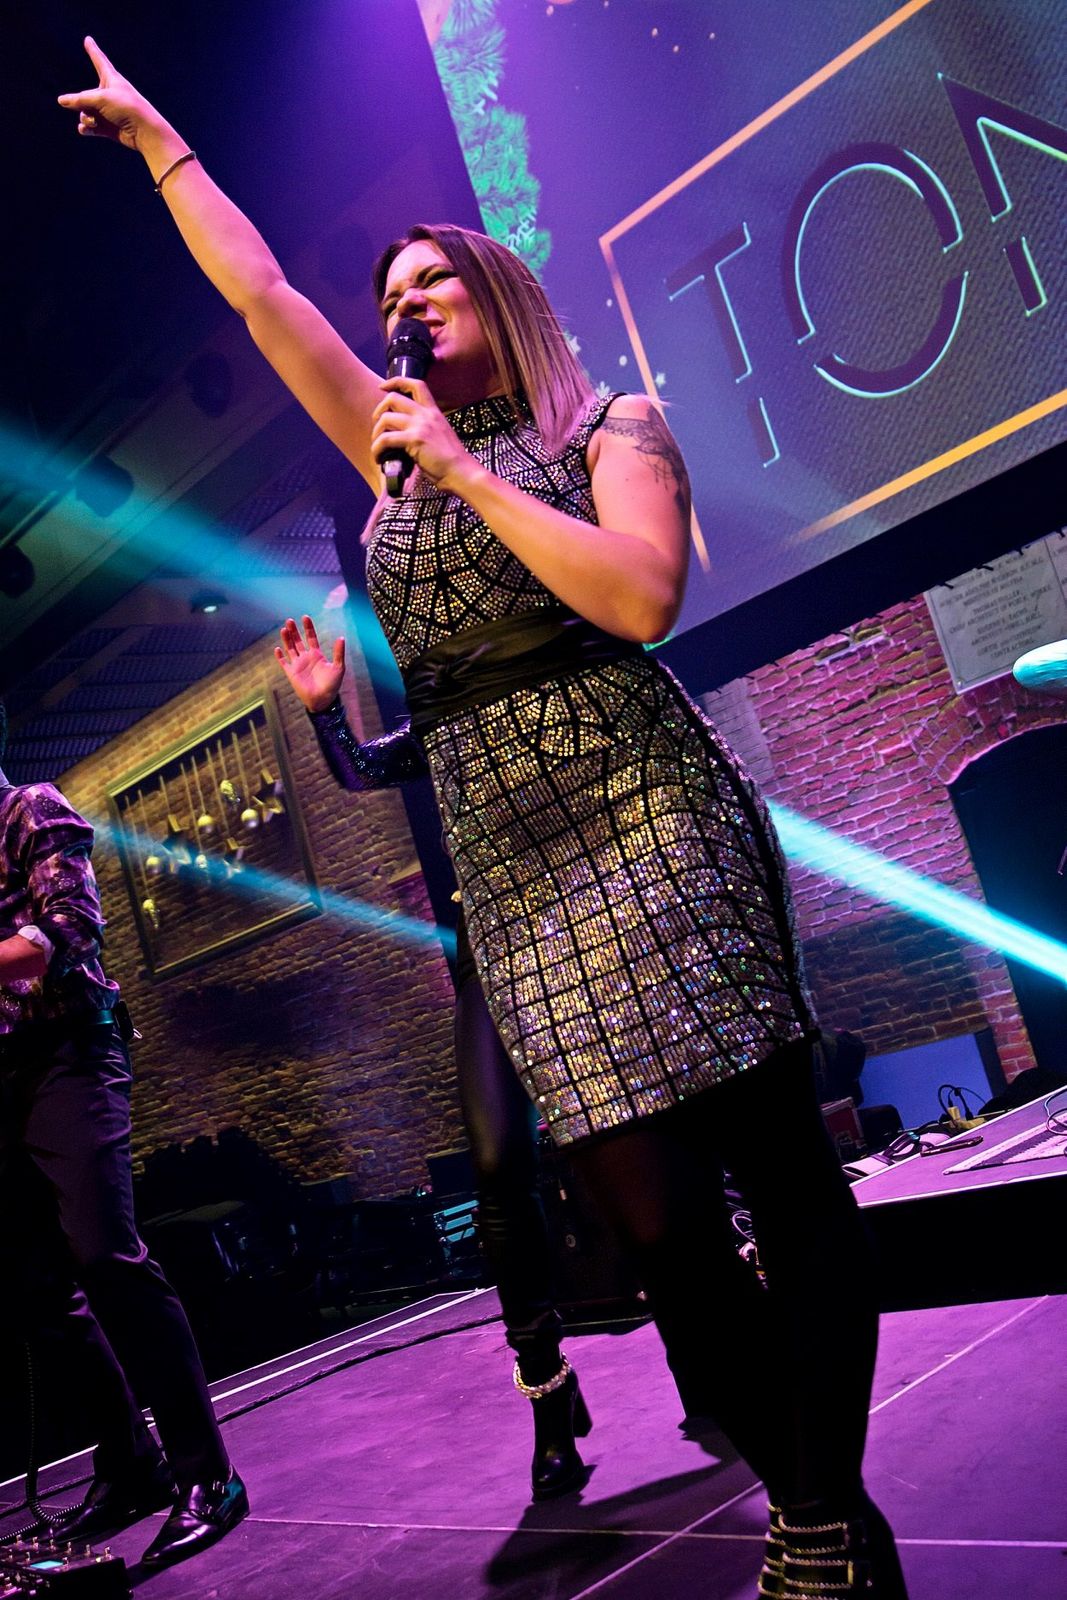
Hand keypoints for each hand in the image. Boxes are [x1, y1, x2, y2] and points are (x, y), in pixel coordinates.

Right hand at [57, 36, 171, 152]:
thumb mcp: (100, 99)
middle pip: (85, 95)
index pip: (99, 60)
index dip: (92, 50)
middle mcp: (108, 93)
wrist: (144, 132)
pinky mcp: (107, 126)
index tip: (88, 40)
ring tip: (92, 121)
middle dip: (81, 103)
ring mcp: (107, 111)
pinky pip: (89, 126)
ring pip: (85, 111)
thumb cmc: (126, 108)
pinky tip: (84, 129)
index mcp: (111, 78)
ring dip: (85, 117)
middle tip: (90, 109)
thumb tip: (60, 100)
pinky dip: (86, 128)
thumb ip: (79, 99)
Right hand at [274, 616, 345, 712]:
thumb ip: (339, 653)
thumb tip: (341, 637)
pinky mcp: (291, 673)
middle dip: (294, 631)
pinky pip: (284, 663)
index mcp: (317, 655)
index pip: (311, 637)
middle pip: (298, 640)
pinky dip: (280, 656)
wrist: (323, 700)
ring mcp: (298, 665)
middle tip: (290, 620)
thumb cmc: (332, 685)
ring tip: (284, 629)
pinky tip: (278, 648)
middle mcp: (306, 658)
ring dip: (286, 639)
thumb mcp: (338, 667)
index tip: (305, 617)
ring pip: (290, 648)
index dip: (308, 628)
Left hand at [371, 378, 473, 489]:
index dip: (396, 381)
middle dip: (378, 411)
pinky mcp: (414, 440)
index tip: (383, 387)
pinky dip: (376, 449)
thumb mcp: (440, 435)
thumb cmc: (451, 461)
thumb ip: (425, 428)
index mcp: (434, 412)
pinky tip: (379, 458)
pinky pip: (385, 439)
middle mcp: (426, 415)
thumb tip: (404, 433)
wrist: (461, 472)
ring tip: (377, 447)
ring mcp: (420, 426)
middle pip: (393, 398)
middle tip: (378, 427)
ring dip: (376, 434)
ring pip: (385, 418)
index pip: (416, 385)